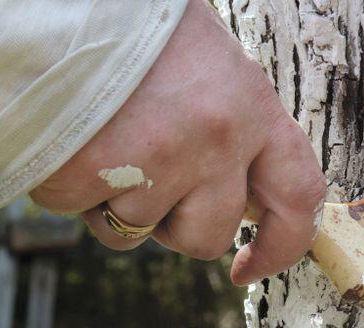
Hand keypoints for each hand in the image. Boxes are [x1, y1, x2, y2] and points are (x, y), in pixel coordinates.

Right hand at [29, 0, 325, 284]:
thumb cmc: (138, 27)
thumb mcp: (213, 66)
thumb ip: (235, 128)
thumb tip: (243, 198)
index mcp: (252, 108)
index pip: (297, 196)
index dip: (281, 244)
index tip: (250, 265)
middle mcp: (215, 140)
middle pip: (207, 237)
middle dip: (175, 227)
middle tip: (147, 181)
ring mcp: (153, 160)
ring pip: (133, 232)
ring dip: (113, 202)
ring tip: (101, 136)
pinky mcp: (89, 172)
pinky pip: (77, 211)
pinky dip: (66, 186)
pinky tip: (67, 136)